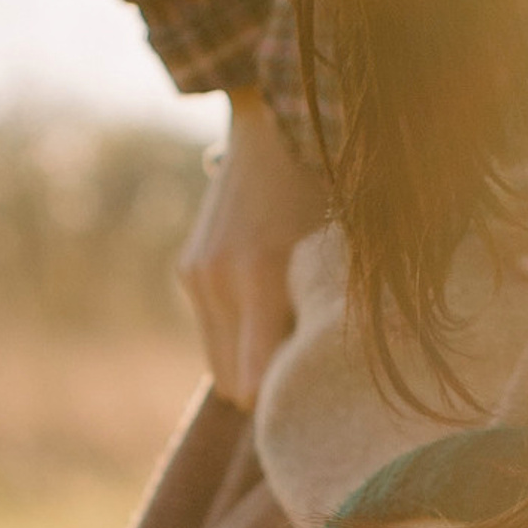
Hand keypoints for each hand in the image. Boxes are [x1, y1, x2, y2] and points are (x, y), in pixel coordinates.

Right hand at [177, 86, 326, 409]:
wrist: (272, 125)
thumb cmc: (324, 189)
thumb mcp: (338, 253)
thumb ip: (324, 317)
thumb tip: (325, 382)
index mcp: (258, 278)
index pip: (256, 385)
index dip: (285, 402)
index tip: (315, 402)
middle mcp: (217, 282)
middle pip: (236, 385)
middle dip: (269, 388)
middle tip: (310, 374)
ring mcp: (197, 277)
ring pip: (220, 365)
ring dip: (252, 363)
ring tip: (291, 338)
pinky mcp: (189, 270)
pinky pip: (214, 334)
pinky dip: (240, 336)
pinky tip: (269, 310)